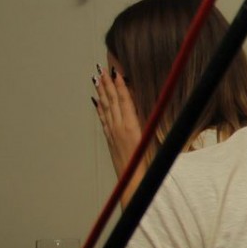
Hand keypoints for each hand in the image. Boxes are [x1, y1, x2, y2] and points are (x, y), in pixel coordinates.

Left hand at [92, 65, 144, 180]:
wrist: (132, 179)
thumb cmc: (146, 163)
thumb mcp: (149, 140)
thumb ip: (145, 123)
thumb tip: (140, 108)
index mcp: (131, 125)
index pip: (124, 100)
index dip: (120, 86)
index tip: (116, 72)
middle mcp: (119, 126)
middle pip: (112, 100)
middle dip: (107, 84)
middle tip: (101, 69)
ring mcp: (112, 132)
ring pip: (105, 107)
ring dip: (101, 92)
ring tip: (97, 79)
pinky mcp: (110, 138)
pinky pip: (103, 118)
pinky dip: (99, 107)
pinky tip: (96, 100)